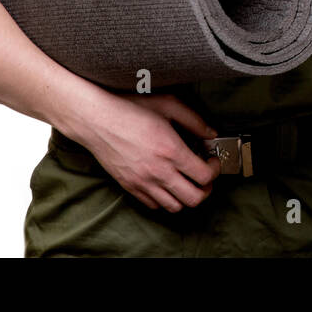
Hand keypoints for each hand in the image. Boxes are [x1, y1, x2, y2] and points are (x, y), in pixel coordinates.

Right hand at [75, 92, 220, 211]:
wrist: (95, 118)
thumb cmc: (129, 108)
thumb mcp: (168, 104)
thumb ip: (194, 120)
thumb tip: (211, 133)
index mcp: (171, 151)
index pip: (205, 176)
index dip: (215, 170)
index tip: (212, 161)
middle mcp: (158, 171)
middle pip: (194, 198)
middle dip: (207, 189)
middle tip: (205, 175)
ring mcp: (142, 182)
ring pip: (175, 207)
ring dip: (186, 196)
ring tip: (187, 181)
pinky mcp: (129, 186)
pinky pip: (153, 205)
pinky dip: (165, 199)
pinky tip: (166, 183)